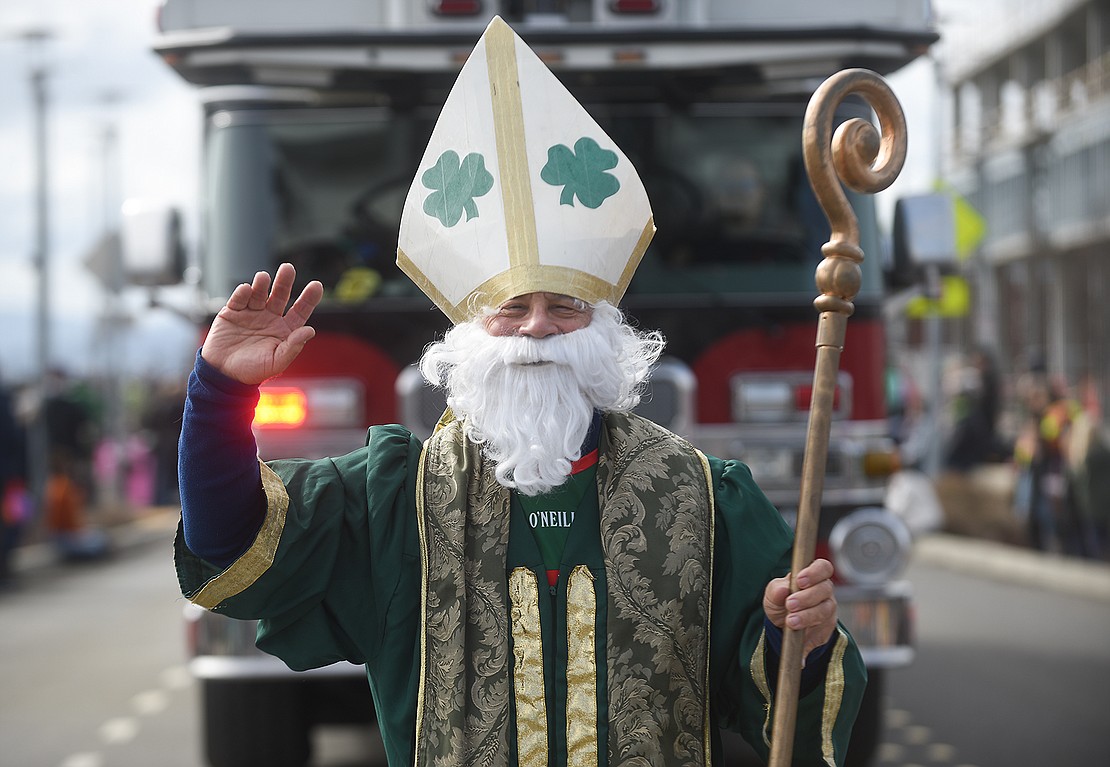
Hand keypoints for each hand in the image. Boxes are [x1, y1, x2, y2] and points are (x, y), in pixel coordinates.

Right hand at [201, 263, 323, 384]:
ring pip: (259, 293)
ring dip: (261, 284)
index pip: (300, 311)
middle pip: (280, 295)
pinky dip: (242, 293)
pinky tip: (246, 289)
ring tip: (263, 277)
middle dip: (284, 282)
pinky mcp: (232, 312)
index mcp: (284, 330)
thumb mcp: (277, 362)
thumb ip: (293, 346)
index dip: (309, 298)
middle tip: (288, 268)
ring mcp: (251, 313)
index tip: (317, 285)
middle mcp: (270, 318)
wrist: (223, 374)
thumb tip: (310, 330)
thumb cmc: (252, 371)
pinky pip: (239, 299)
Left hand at [763, 558, 837, 658]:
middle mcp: (825, 592)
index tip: (800, 581)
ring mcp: (828, 610)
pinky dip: (809, 638)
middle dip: (807, 597)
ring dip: (807, 616)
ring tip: (791, 622)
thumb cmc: (780, 601)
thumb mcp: (772, 594)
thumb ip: (776, 590)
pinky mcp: (826, 630)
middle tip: (790, 604)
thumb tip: (782, 590)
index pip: (823, 567)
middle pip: (824, 590)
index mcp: (813, 576)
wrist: (782, 624)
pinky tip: (799, 641)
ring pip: (825, 611)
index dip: (814, 572)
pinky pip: (822, 633)